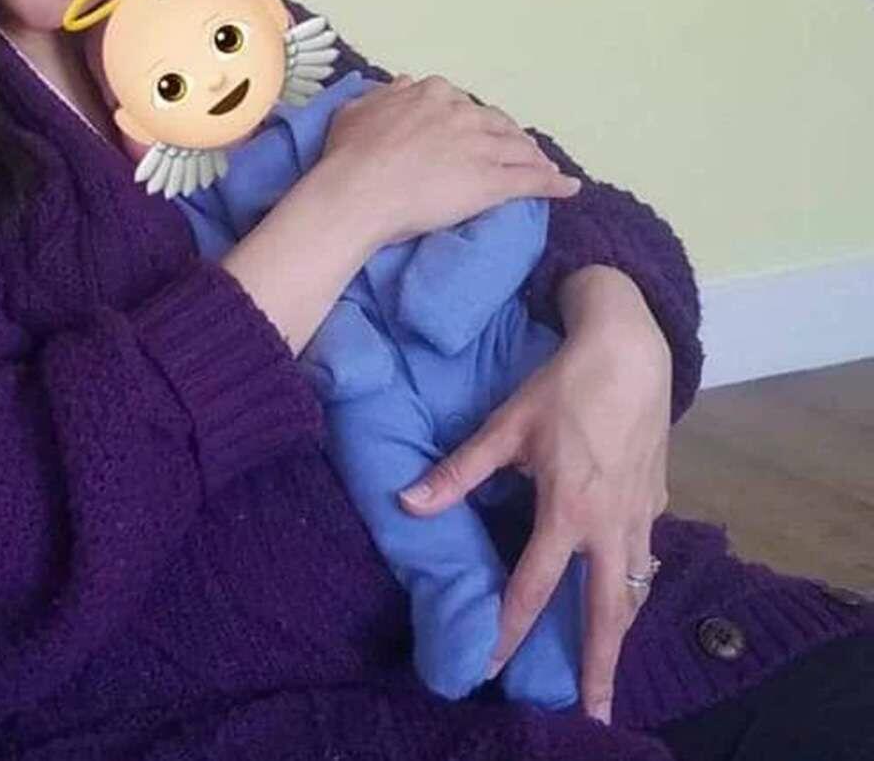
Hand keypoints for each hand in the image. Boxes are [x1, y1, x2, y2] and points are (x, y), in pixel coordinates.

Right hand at [319, 74, 581, 245]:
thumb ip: (385, 95)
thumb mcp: (358, 109)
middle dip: (509, 136)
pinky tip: (568, 188)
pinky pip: (531, 180)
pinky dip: (553, 183)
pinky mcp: (493, 180)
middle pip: (497, 123)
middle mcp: (463, 114)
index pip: (464, 104)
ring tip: (544, 166)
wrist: (359, 189)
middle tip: (516, 149)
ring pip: (518, 149)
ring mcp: (481, 146)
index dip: (473, 120)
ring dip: (534, 157)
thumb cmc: (350, 153)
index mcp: (433, 94)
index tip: (475, 130)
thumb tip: (405, 82)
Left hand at [396, 268, 671, 724]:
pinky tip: (625, 593)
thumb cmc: (563, 386)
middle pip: (607, 611)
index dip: (510, 630)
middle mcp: (610, 525)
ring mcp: (641, 515)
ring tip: (610, 673)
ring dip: (621, 633)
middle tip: (594, 713)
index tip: (494, 667)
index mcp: (568, 510)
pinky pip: (646, 556)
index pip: (533, 587)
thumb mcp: (505, 426)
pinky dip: (635, 586)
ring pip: (634, 589)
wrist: (631, 350)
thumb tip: (407, 502)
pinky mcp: (657, 499)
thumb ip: (459, 472)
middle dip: (599, 666)